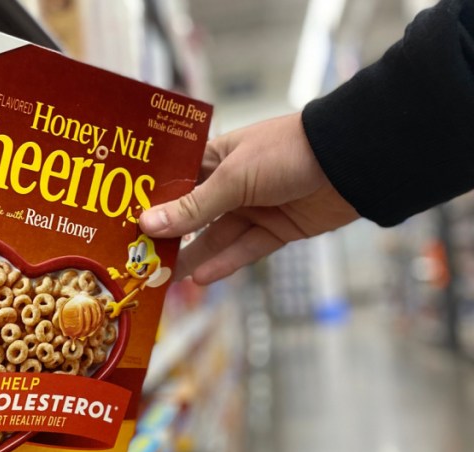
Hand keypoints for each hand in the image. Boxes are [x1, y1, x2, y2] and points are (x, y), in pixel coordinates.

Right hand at [139, 113, 358, 284]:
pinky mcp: (277, 230)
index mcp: (215, 157)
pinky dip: (225, 263)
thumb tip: (148, 225)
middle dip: (168, 235)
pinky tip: (201, 278)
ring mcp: (254, 208)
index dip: (151, 201)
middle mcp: (231, 183)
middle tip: (137, 259)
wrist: (351, 160)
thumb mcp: (234, 178)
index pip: (175, 180)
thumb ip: (193, 207)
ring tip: (163, 278)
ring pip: (215, 238)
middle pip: (192, 214)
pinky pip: (245, 250)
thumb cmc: (287, 152)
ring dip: (192, 257)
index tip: (122, 222)